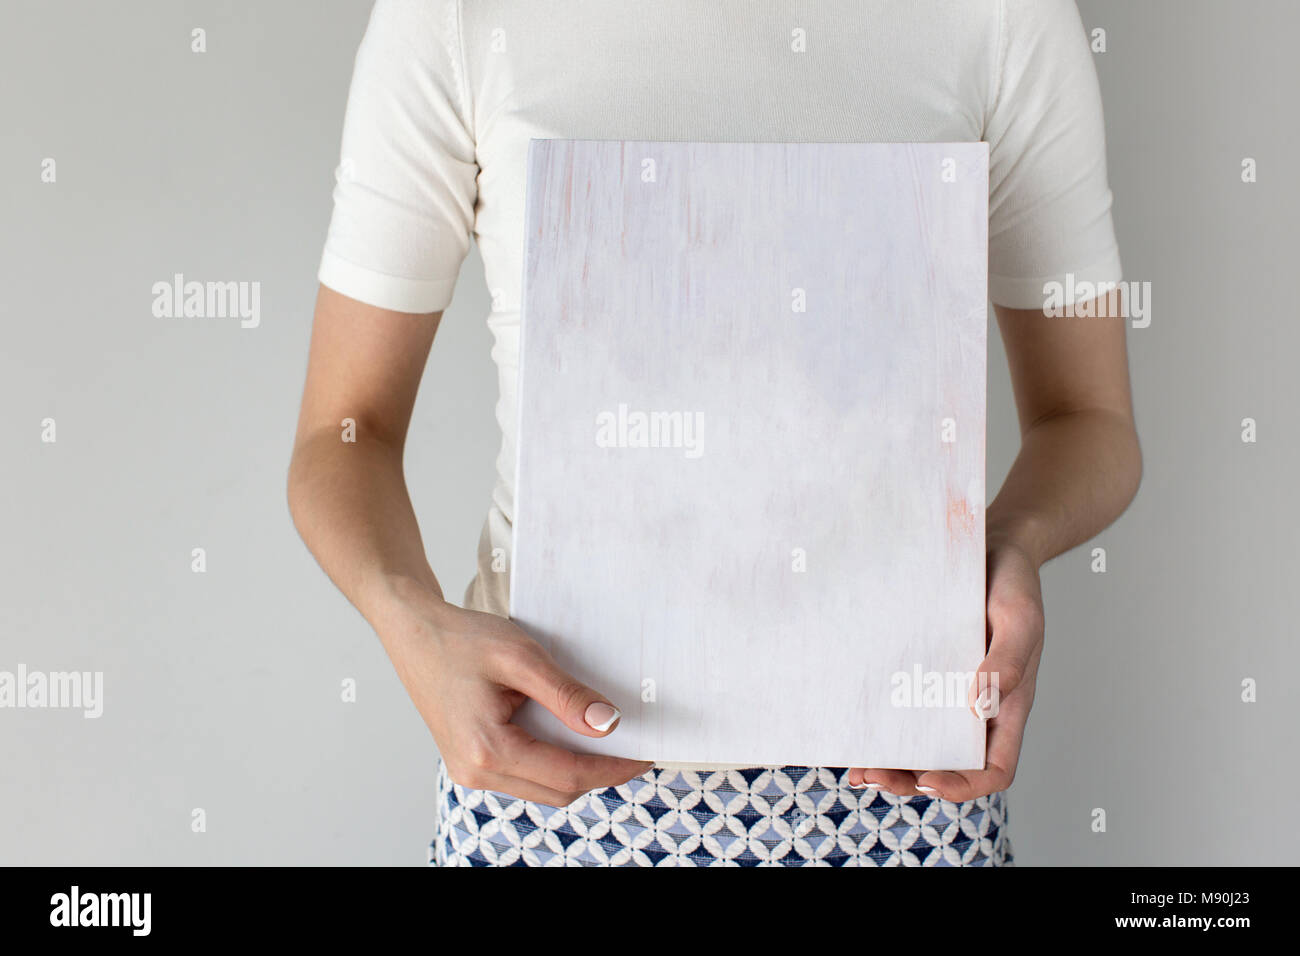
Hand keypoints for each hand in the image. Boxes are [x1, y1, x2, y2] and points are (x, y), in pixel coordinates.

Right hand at [377, 584, 652, 806]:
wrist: (413, 632)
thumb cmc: (461, 639)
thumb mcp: (521, 657)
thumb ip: (566, 695)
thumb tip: (609, 726)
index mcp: (487, 750)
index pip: (569, 775)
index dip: (614, 768)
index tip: (646, 755)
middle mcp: (475, 772)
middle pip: (558, 791)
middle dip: (600, 773)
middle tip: (633, 746)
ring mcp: (469, 771)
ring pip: (542, 788)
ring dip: (575, 770)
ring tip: (604, 740)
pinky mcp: (469, 762)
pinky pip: (523, 776)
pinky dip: (551, 762)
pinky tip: (567, 735)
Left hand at [848, 541, 1044, 799]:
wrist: (994, 548)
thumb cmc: (1015, 585)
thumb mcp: (1020, 620)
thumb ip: (1007, 662)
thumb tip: (979, 707)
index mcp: (1009, 708)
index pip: (994, 768)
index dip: (964, 786)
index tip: (929, 783)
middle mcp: (977, 708)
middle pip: (948, 765)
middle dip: (910, 780)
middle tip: (872, 776)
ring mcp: (948, 691)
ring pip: (921, 742)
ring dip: (891, 761)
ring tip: (856, 767)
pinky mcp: (924, 669)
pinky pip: (904, 705)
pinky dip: (881, 721)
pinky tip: (854, 722)